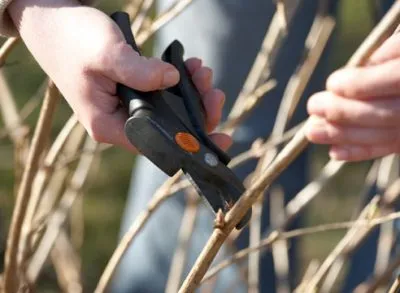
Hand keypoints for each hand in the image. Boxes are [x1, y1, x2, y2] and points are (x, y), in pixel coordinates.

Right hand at [8, 0, 230, 151]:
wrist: (52, 20)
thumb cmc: (71, 37)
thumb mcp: (106, 53)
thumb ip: (138, 71)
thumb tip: (173, 81)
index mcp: (108, 124)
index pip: (156, 145)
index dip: (190, 145)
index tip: (220, 138)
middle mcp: (118, 122)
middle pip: (167, 130)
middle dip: (196, 113)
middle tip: (214, 92)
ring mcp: (124, 107)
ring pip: (167, 111)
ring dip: (191, 94)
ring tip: (201, 71)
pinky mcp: (130, 92)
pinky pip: (162, 94)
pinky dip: (179, 83)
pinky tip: (190, 68)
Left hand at [305, 32, 399, 161]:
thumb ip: (385, 53)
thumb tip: (354, 75)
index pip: (394, 79)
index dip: (359, 84)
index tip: (332, 83)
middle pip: (385, 114)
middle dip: (343, 112)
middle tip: (313, 106)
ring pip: (385, 135)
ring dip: (343, 136)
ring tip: (312, 132)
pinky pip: (389, 148)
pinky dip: (361, 151)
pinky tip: (334, 152)